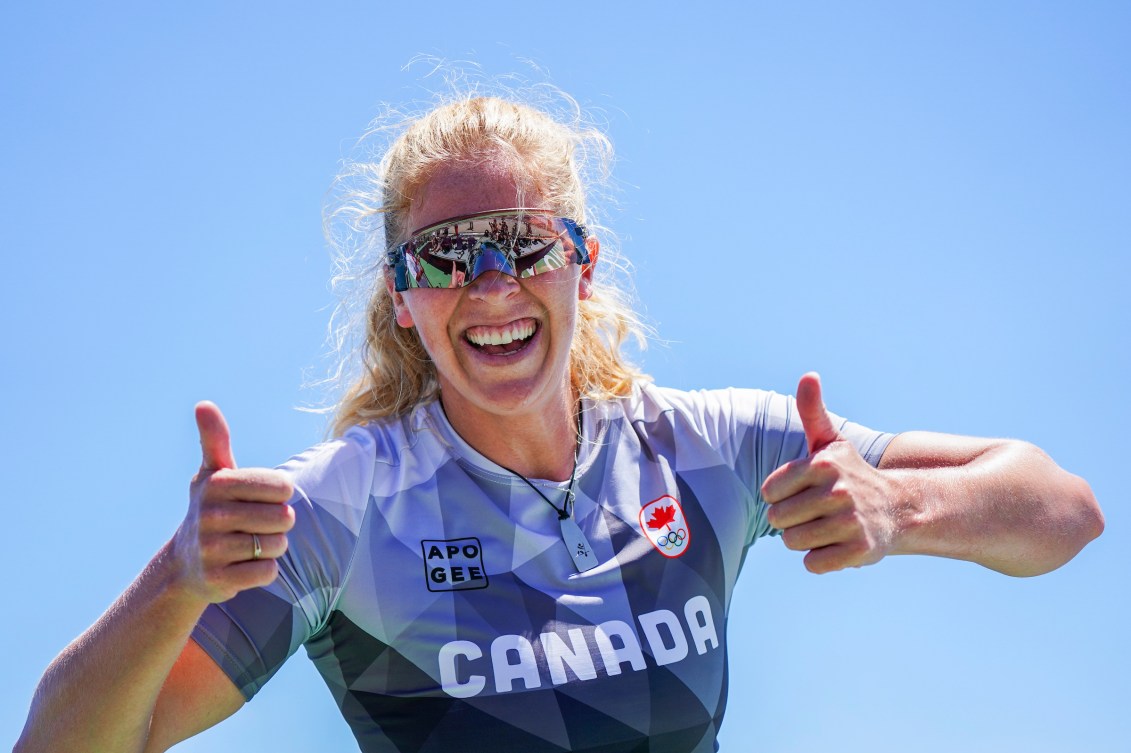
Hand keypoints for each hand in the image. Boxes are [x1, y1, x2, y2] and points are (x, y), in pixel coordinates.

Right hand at [170, 402, 294, 602]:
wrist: (183, 566)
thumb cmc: (210, 509)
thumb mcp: (212, 473)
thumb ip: (215, 439)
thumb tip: (203, 403)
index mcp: (217, 484)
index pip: (282, 487)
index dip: (280, 495)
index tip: (262, 497)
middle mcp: (211, 516)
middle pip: (283, 518)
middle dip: (279, 523)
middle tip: (258, 524)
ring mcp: (213, 550)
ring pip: (277, 546)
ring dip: (273, 547)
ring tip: (249, 545)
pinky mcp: (218, 580)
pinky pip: (268, 572)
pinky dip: (264, 570)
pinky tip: (244, 565)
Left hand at [761, 373, 898, 573]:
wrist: (900, 509)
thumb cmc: (851, 475)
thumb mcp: (831, 442)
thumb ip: (813, 411)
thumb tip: (808, 375)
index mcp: (822, 464)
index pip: (769, 493)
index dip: (781, 496)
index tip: (804, 491)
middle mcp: (838, 491)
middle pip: (778, 520)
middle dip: (791, 520)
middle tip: (816, 512)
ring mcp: (850, 522)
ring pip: (793, 542)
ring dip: (805, 540)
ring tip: (827, 527)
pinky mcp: (859, 551)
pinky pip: (814, 564)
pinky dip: (821, 560)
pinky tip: (838, 545)